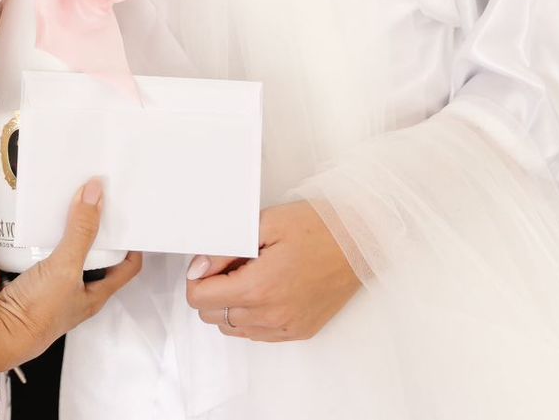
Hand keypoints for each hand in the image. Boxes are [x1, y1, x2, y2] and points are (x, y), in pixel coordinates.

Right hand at [0, 179, 139, 371]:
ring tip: (61, 212)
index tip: (127, 218)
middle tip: (91, 206)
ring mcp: (52, 290)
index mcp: (96, 294)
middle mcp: (77, 293)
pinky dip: (34, 246)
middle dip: (92, 233)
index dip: (131, 243)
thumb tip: (95, 196)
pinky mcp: (29, 285)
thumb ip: (81, 231)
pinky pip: (36, 259)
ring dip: (61, 237)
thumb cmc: (37, 313)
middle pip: (93, 258)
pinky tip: (30, 233)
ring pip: (63, 256)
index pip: (127, 267)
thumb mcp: (66, 267)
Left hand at [183, 200, 359, 342]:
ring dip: (230, 304)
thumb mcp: (264, 224)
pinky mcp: (299, 332)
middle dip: (212, 289)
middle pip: (211, 316)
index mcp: (258, 288)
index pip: (199, 299)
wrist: (360, 243)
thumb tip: (197, 268)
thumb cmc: (318, 228)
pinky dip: (250, 315)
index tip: (210, 261)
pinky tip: (265, 290)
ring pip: (232, 328)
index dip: (198, 277)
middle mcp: (270, 315)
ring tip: (252, 275)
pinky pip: (256, 334)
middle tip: (233, 264)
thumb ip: (224, 250)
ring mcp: (286, 327)